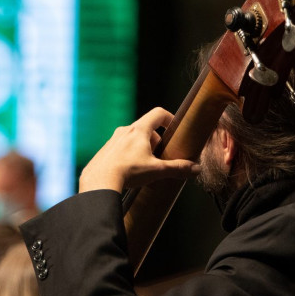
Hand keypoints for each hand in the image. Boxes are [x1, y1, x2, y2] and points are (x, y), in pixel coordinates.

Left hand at [79, 107, 200, 192]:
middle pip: (146, 129)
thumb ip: (177, 169)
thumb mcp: (156, 170)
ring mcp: (113, 140)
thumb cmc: (128, 172)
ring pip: (133, 139)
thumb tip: (195, 169)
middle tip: (161, 157)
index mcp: (139, 130)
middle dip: (157, 141)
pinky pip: (121, 148)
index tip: (175, 130)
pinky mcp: (105, 151)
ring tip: (146, 167)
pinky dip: (130, 156)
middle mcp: (124, 131)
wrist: (99, 181)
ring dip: (143, 149)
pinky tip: (131, 172)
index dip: (169, 119)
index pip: (158, 113)